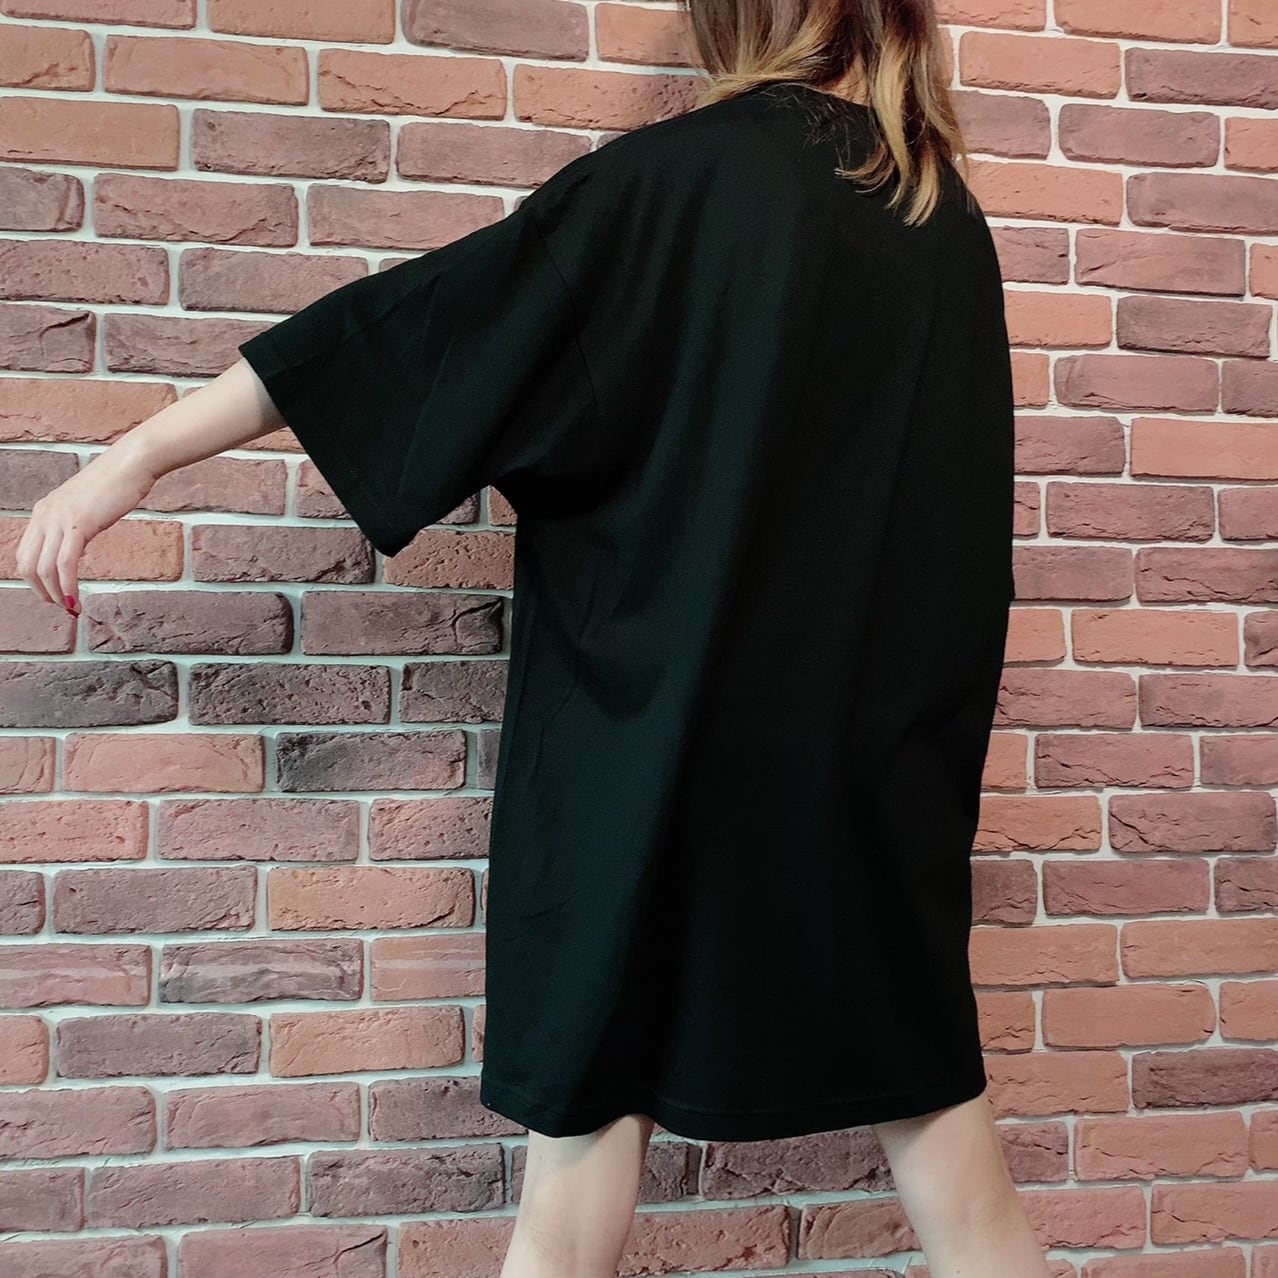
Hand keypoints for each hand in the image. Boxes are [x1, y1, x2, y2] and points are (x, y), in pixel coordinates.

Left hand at [16, 446, 159, 614]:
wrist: (133, 463)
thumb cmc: (118, 482)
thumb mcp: (88, 506)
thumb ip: (76, 525)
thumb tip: (77, 546)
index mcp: (44, 510)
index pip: (25, 554)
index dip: (36, 581)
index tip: (56, 594)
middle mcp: (44, 514)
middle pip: (27, 565)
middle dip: (43, 593)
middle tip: (63, 607)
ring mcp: (59, 518)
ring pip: (43, 568)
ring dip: (56, 595)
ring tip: (72, 608)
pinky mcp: (78, 524)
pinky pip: (65, 563)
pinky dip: (68, 586)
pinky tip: (76, 599)